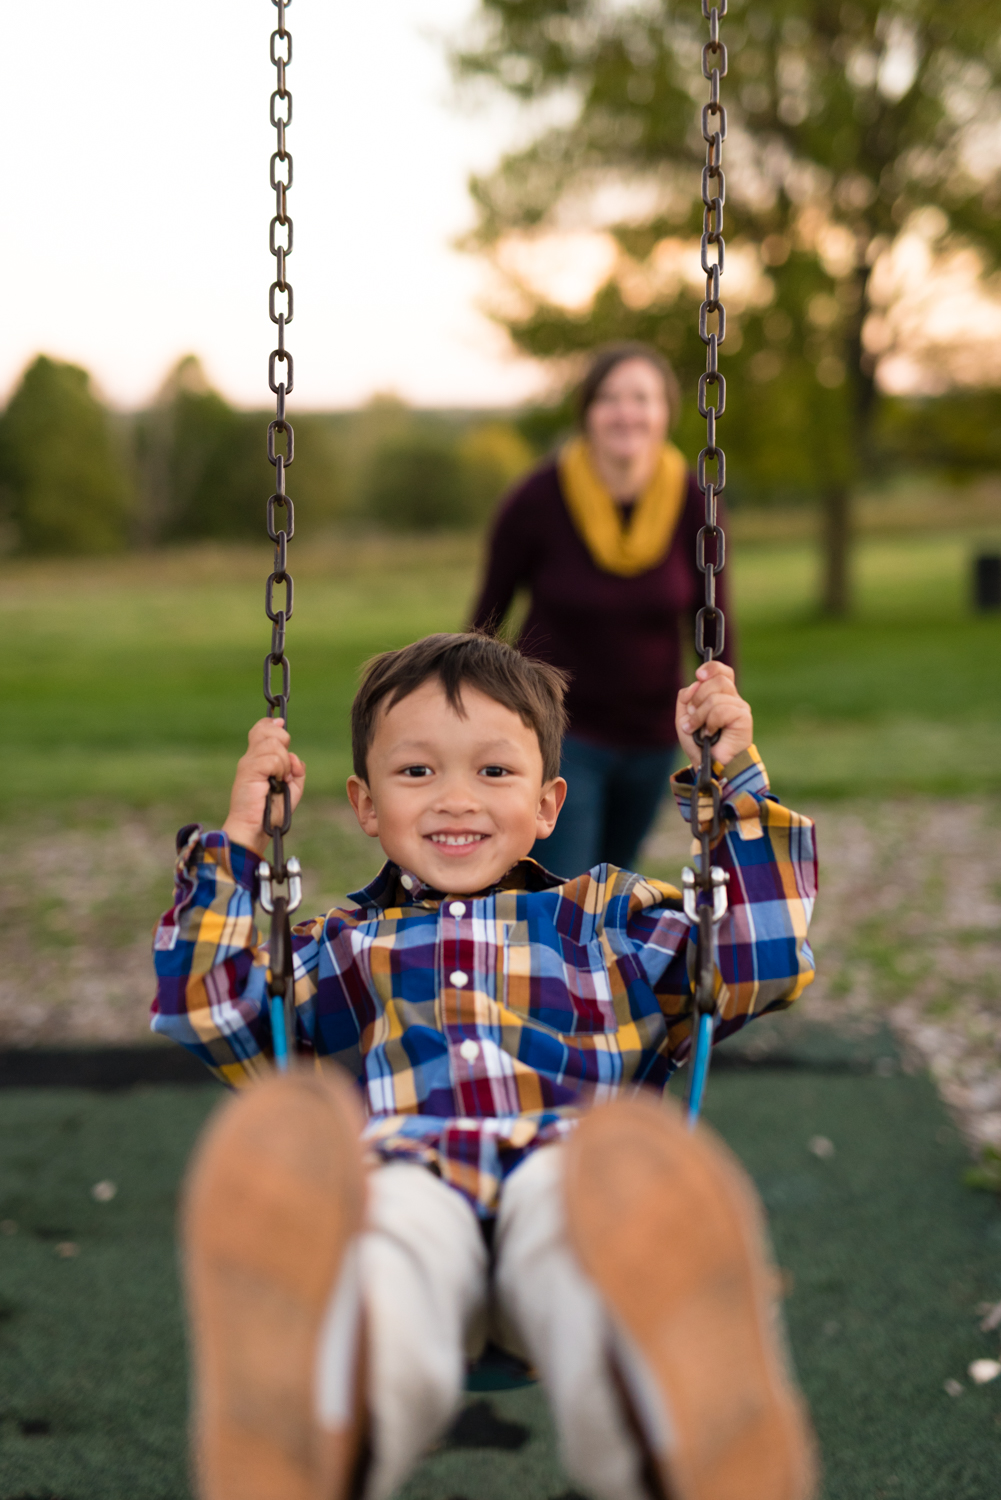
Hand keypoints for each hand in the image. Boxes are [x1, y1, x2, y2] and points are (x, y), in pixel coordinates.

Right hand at [222, 718, 305, 855]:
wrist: (252, 829)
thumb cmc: (269, 813)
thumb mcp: (291, 789)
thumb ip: (296, 771)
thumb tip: (295, 756)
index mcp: (257, 759)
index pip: (261, 729)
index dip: (273, 724)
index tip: (282, 725)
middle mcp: (251, 757)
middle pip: (269, 730)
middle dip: (284, 741)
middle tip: (285, 766)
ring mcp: (248, 763)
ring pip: (274, 744)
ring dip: (285, 763)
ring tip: (281, 780)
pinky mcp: (249, 771)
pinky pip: (273, 758)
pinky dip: (280, 769)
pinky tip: (277, 782)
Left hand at [676, 662, 752, 771]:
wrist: (710, 766)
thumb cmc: (700, 744)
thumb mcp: (684, 718)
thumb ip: (685, 697)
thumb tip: (696, 682)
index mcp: (721, 695)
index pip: (722, 671)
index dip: (711, 668)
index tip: (699, 675)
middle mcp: (733, 698)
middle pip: (717, 680)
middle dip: (698, 698)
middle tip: (693, 716)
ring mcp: (740, 707)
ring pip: (715, 696)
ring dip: (700, 715)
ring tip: (698, 730)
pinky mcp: (744, 717)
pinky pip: (721, 710)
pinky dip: (710, 723)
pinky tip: (711, 734)